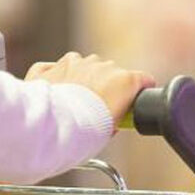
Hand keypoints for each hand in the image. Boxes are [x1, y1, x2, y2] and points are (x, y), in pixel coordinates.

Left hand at [26, 52, 155, 125]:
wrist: (55, 128)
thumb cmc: (87, 131)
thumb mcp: (115, 128)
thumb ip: (119, 115)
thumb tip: (114, 119)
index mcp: (123, 80)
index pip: (143, 80)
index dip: (140, 91)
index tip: (133, 101)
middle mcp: (101, 65)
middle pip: (110, 73)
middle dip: (106, 86)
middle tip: (98, 109)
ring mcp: (75, 63)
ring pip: (83, 67)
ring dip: (81, 80)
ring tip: (74, 104)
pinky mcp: (51, 67)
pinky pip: (55, 69)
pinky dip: (56, 79)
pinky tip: (55, 94)